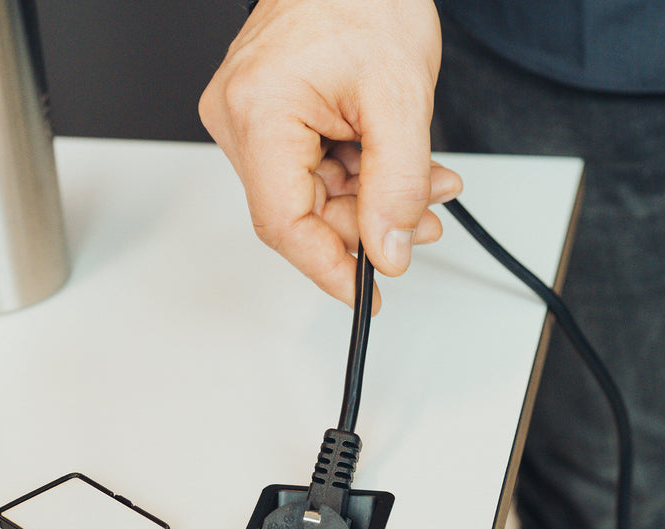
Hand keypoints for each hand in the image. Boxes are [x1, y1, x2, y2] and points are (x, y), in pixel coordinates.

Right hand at [199, 0, 461, 311]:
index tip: (366, 294)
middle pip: (301, 214)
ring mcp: (250, 121)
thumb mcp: (401, 98)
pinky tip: (398, 166)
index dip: (329, 268)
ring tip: (424, 183)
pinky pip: (313, 172)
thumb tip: (386, 253)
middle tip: (422, 220)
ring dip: (373, 199)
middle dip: (371, 224)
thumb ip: (396, 186)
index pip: (283, 223)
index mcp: (258, 112)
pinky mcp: (268, 119)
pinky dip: (361, 177)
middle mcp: (239, 119)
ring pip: (313, 197)